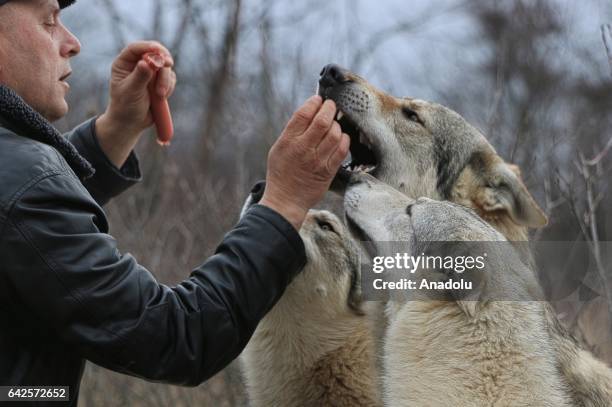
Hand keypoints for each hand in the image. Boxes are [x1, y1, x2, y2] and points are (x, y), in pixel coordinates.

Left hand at [95, 41, 176, 167]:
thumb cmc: (125, 107)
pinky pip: (171, 78)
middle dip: (163, 63)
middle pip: (155, 54)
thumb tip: (146, 62)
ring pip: (165, 68)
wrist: (131, 123)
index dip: (149, 47)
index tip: (159, 52)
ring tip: (160, 96)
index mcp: (124, 64)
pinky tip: (161, 98)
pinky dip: (169, 87)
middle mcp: (137, 65)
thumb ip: (140, 76)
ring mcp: (150, 74)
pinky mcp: (160, 82)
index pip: (136, 48)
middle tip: (169, 65)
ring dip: (166, 81)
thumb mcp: (131, 91)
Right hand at [260, 96, 349, 230]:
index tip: (318, 100)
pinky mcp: (328, 171)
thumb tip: (310, 112)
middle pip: (322, 121)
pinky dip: (344, 140)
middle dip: (330, 108)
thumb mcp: (278, 148)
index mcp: (288, 141)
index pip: (304, 114)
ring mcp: (317, 160)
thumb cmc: (281, 172)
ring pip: (335, 134)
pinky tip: (340, 139)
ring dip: (337, 125)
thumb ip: (292, 131)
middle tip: (331, 106)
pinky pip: (342, 150)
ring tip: (334, 125)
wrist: (286, 200)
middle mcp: (303, 149)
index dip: (314, 102)